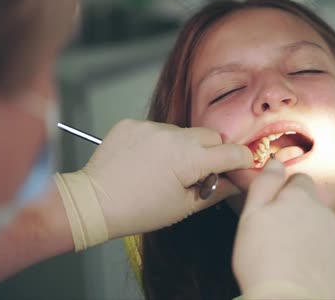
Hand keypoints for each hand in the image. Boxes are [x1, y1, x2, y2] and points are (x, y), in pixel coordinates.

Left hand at [55, 119, 251, 249]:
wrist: (93, 202)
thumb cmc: (138, 210)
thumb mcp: (183, 208)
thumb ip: (216, 192)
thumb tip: (235, 184)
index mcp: (190, 159)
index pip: (232, 152)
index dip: (241, 160)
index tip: (241, 166)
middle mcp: (174, 136)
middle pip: (211, 136)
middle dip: (213, 151)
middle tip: (200, 172)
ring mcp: (152, 127)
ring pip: (184, 132)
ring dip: (185, 146)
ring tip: (166, 168)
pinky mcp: (134, 123)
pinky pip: (158, 129)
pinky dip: (160, 142)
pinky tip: (148, 160)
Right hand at [232, 160, 334, 298]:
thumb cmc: (263, 261)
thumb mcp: (251, 216)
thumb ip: (265, 184)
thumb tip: (276, 163)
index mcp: (301, 198)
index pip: (299, 180)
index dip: (285, 192)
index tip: (275, 208)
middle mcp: (325, 212)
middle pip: (312, 204)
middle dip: (298, 214)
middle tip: (277, 236)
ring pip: (323, 227)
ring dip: (310, 234)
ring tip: (290, 256)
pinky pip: (333, 250)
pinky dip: (321, 256)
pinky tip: (305, 269)